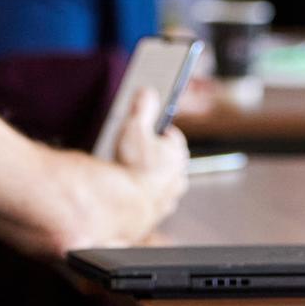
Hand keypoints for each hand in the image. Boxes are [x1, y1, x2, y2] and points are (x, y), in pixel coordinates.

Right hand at [114, 88, 190, 224]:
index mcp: (177, 153)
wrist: (125, 206)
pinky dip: (144, 197)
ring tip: (130, 174)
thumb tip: (148, 91)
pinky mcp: (157, 214)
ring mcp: (169, 197)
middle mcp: (179, 176)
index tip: (145, 130)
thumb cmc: (132, 166)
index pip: (171, 135)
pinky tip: (129, 193)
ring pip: (163, 183)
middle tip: (134, 152)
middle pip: (169, 160)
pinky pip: (153, 202)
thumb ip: (142, 107)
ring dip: (150, 178)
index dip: (156, 131)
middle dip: (154, 155)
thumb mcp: (134, 127)